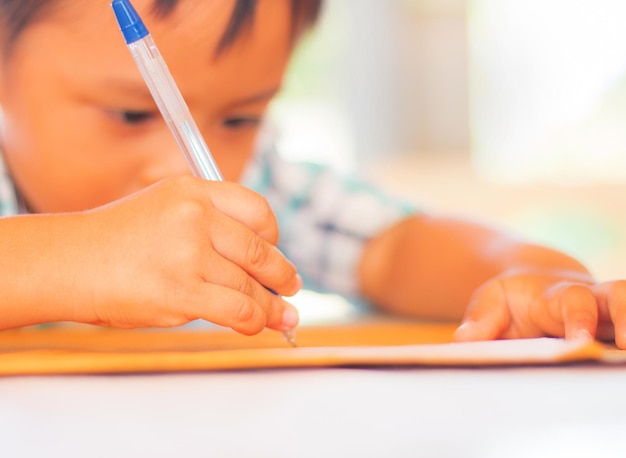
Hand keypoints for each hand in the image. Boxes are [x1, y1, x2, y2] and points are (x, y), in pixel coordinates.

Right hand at [1, 176, 300, 333]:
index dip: (273, 235)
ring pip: (251, 286)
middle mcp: (195, 217)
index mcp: (194, 191)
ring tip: (283, 315)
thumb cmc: (117, 241)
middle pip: (260, 251)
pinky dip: (255, 321)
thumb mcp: (165, 209)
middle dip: (282, 274)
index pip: (257, 210)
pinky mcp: (182, 292)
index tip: (276, 250)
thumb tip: (259, 258)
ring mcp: (189, 254)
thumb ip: (209, 224)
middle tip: (292, 285)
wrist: (71, 263)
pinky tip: (259, 326)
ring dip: (273, 306)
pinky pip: (238, 309)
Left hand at [453, 268, 625, 347]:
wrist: (535, 285)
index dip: (578, 319)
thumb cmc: (511, 300)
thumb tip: (464, 339)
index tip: (578, 342)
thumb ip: (480, 318)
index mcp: (556, 295)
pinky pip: (623, 336)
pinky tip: (617, 373)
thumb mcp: (490, 301)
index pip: (574, 301)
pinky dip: (621, 354)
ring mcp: (605, 318)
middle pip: (619, 296)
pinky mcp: (611, 332)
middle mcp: (590, 301)